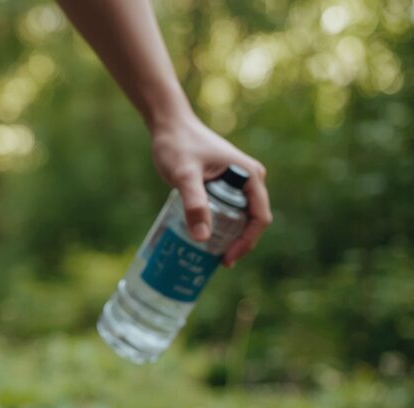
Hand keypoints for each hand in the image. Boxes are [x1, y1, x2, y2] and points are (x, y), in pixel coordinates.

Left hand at [150, 113, 271, 266]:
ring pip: (239, 216)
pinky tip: (200, 237)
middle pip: (251, 221)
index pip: (259, 218)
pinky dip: (218, 224)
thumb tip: (202, 238)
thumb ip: (195, 203)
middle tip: (214, 262)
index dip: (246, 243)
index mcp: (249, 176)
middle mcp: (249, 179)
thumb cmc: (177, 145)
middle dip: (237, 243)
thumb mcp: (184, 176)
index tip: (226, 259)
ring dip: (228, 236)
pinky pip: (228, 209)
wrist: (169, 125)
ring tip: (207, 254)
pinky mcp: (224, 183)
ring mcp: (238, 181)